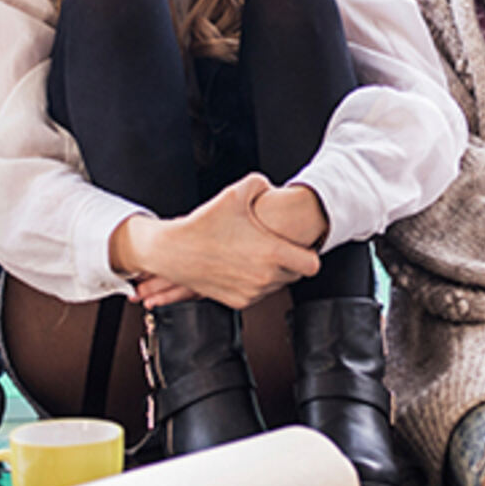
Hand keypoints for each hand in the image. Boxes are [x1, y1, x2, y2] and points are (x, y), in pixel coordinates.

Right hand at [121, 173, 319, 309]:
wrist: (172, 251)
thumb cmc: (203, 225)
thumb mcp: (235, 193)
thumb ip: (260, 184)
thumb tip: (270, 187)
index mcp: (272, 253)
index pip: (312, 265)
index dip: (309, 253)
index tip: (301, 245)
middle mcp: (265, 277)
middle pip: (296, 275)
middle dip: (291, 261)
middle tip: (278, 246)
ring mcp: (251, 292)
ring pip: (278, 285)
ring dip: (274, 271)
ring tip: (258, 252)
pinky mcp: (238, 301)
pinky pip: (260, 293)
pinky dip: (256, 281)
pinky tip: (245, 264)